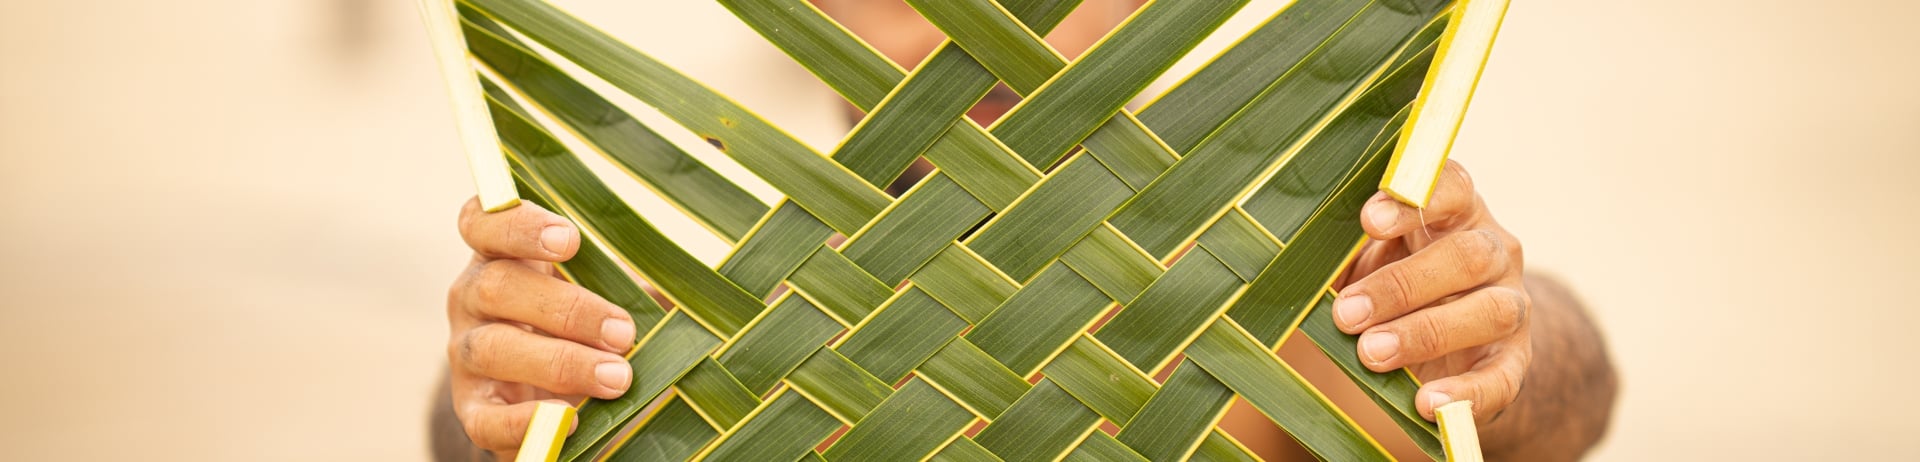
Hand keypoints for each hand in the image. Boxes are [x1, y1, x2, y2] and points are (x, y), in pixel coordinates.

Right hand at [446, 197, 636, 457]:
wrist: (562, 400)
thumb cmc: (591, 327)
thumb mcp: (608, 292)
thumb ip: (633, 280)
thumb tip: (688, 289)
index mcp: (502, 256)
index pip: (484, 222)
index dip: (519, 225)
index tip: (571, 240)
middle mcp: (472, 300)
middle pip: (497, 287)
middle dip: (567, 308)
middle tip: (623, 332)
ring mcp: (466, 356)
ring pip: (493, 348)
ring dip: (561, 362)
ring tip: (617, 377)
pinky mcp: (474, 411)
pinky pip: (485, 419)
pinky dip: (528, 421)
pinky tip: (570, 421)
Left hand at [1332, 160, 1529, 422]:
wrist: (1450, 344)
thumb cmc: (1392, 282)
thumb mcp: (1366, 258)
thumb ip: (1342, 250)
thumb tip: (1293, 258)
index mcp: (1457, 212)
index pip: (1452, 188)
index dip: (1414, 200)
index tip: (1369, 219)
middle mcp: (1494, 252)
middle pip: (1466, 255)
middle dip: (1401, 285)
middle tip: (1346, 313)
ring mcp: (1512, 306)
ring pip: (1488, 311)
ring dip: (1425, 334)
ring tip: (1372, 353)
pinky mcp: (1515, 361)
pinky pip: (1502, 378)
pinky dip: (1466, 393)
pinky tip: (1427, 404)